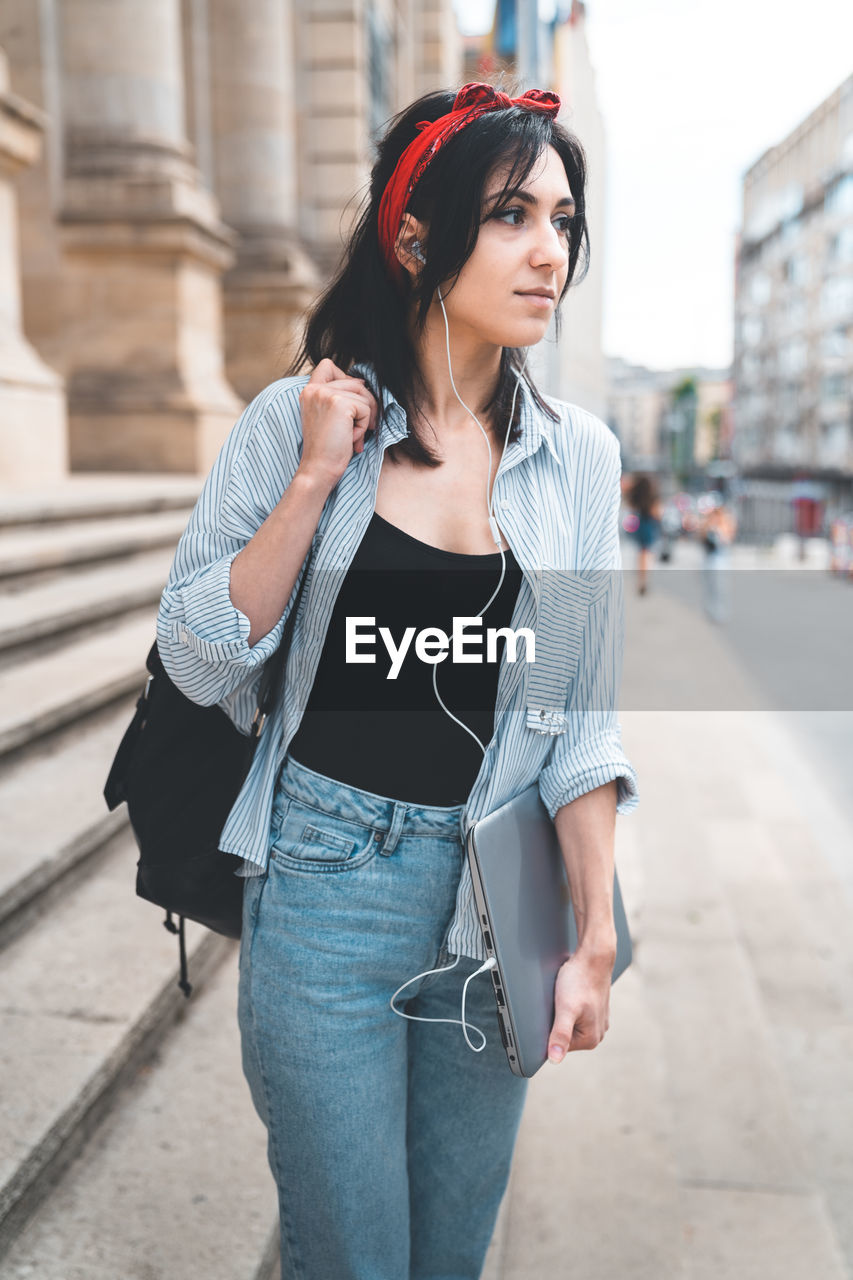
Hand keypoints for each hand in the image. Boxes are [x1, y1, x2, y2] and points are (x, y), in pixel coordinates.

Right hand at [297, 357, 379, 489]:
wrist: (319, 469)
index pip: (327, 365)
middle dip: (364, 406)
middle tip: (358, 430)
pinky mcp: (339, 403)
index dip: (345, 378)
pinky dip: (364, 426)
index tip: (348, 404)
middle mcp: (314, 389)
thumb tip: (364, 382)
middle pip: (355, 382)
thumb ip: (340, 398)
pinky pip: (366, 408)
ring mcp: (325, 394)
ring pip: (364, 395)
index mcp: (309, 392)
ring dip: (365, 418)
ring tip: (352, 437)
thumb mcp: (329, 418)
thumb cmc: (327, 449)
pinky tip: (351, 440)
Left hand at [547, 947, 613, 1063]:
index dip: (546, 1030)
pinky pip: (574, 1012)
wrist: (593, 956)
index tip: (548, 1014)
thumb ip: (560, 1034)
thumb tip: (554, 1060)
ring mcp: (596, 1021)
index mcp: (590, 1040)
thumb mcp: (565, 1009)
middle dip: (555, 1020)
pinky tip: (570, 994)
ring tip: (564, 997)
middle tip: (556, 1003)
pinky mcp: (593, 1009)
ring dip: (561, 1011)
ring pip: (568, 1022)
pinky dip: (568, 1005)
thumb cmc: (580, 980)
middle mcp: (596, 1033)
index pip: (556, 1046)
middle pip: (562, 1034)